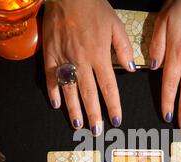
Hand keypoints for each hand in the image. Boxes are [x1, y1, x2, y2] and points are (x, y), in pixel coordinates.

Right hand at [43, 0, 135, 134]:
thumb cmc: (93, 8)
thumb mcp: (115, 25)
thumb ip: (123, 49)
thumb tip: (130, 69)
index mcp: (100, 55)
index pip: (109, 88)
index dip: (113, 106)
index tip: (116, 120)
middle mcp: (82, 61)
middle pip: (89, 94)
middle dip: (94, 115)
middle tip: (96, 131)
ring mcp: (64, 60)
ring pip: (70, 90)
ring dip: (74, 110)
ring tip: (78, 125)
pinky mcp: (50, 55)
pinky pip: (51, 78)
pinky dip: (53, 92)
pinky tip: (56, 104)